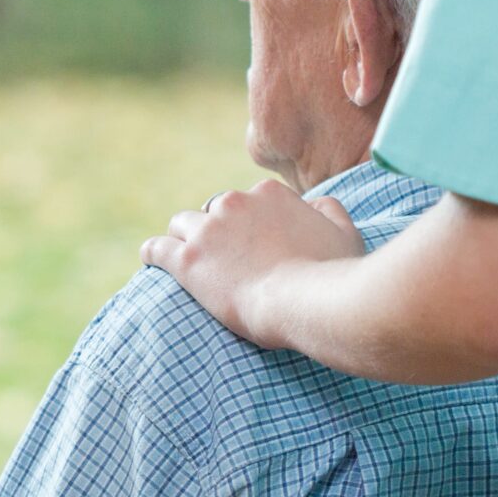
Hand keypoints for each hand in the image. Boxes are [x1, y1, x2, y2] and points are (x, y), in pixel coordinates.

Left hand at [141, 179, 367, 350]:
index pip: (247, 201)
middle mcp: (234, 203)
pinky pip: (157, 248)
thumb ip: (329, 211)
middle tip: (222, 258)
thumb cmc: (333, 274)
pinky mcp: (187, 259)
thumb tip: (315, 205)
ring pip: (182, 225)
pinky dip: (153, 253)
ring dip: (185, 240)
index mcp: (269, 194)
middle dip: (215, 230)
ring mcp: (208, 230)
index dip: (247, 224)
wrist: (308, 302)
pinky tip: (152, 259)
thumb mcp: (345, 234)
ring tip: (187, 259)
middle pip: (213, 210)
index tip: (250, 245)